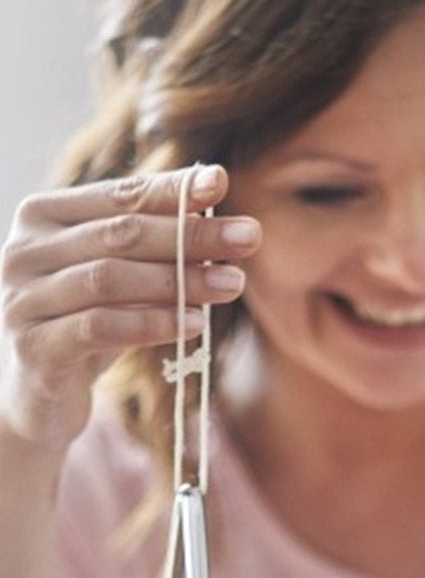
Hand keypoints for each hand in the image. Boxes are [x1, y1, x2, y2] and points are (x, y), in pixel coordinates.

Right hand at [0, 165, 257, 451]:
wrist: (39, 396)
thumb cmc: (87, 326)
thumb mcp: (121, 281)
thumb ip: (153, 248)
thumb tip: (213, 213)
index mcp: (44, 217)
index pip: (118, 196)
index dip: (171, 190)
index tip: (222, 182)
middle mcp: (25, 250)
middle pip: (119, 234)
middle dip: (190, 234)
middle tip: (249, 237)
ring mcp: (23, 297)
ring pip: (110, 279)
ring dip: (179, 280)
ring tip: (232, 283)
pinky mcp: (35, 345)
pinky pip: (100, 327)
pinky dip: (152, 323)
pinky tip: (195, 324)